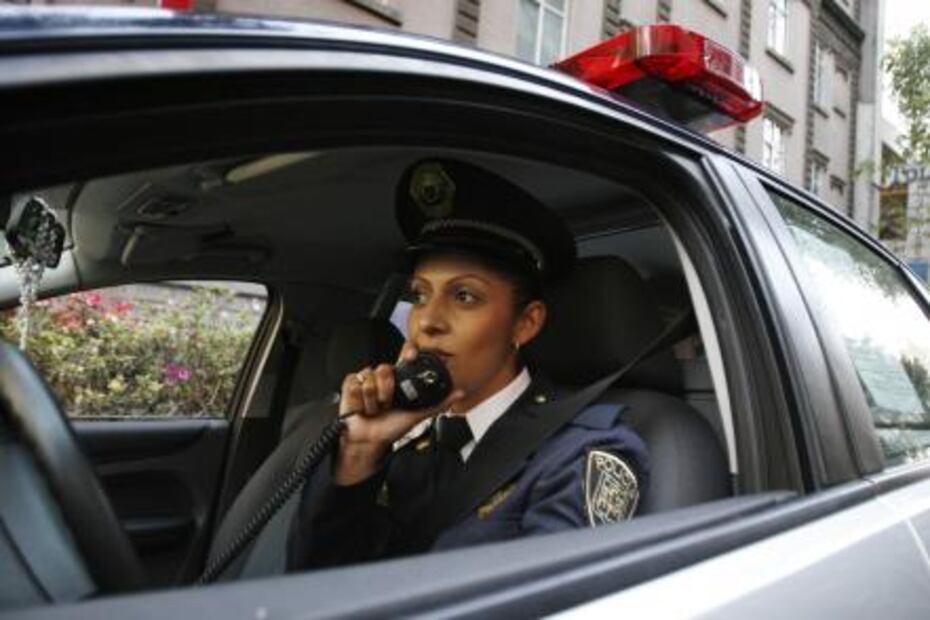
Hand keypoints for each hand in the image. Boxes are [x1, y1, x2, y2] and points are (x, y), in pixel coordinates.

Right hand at [334, 342, 463, 484]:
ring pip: (370, 378)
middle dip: (388, 390)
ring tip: (375, 409)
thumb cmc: (391, 427)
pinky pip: (355, 384)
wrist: (370, 440)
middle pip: (385, 368)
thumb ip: (439, 403)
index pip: (404, 355)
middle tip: (388, 404)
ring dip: (374, 400)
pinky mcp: (351, 384)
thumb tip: (459, 393)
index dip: (407, 351)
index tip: (411, 355)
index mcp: (399, 379)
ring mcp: (367, 379)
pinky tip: (362, 407)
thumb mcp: (418, 415)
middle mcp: (383, 376)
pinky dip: (360, 400)